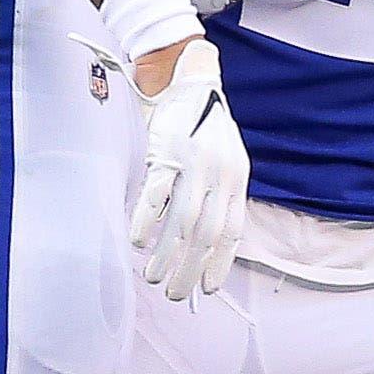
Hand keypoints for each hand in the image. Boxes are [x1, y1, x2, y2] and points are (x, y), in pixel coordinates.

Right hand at [130, 37, 247, 298]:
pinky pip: (155, 196)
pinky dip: (145, 223)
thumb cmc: (206, 127)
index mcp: (237, 178)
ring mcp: (193, 164)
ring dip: (166, 255)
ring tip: (154, 278)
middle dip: (190, 269)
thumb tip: (208, 240)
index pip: (231, 231)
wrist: (191, 79)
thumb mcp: (227, 159)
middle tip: (174, 294)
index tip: (208, 289)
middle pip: (205, 234)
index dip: (219, 263)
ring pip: (181, 221)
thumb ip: (221, 194)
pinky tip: (136, 243)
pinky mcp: (165, 153)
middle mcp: (220, 174)